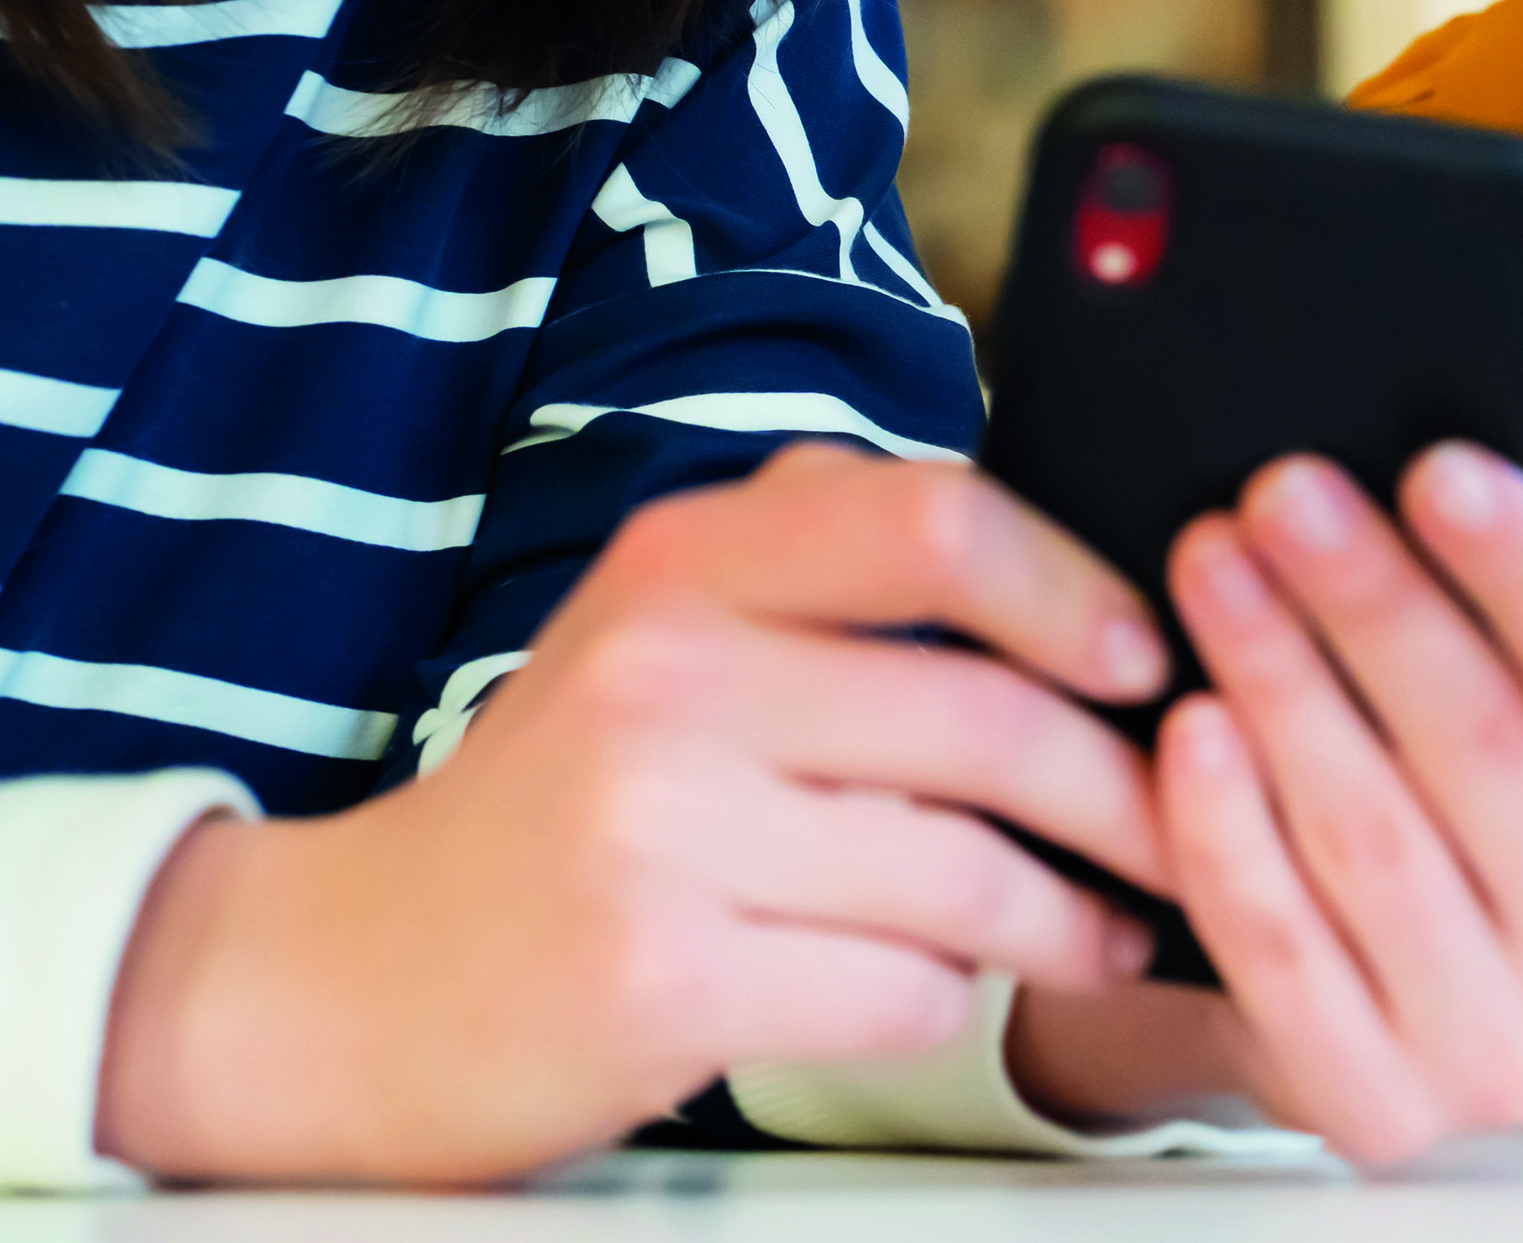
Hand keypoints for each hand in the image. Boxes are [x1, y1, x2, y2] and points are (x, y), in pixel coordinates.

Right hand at [97, 444, 1171, 1183]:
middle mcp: (667, 674)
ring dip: (1066, 914)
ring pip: (960, 867)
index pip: (934, 525)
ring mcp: (656, 828)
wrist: (347, 980)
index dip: (1073, 591)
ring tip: (1106, 928)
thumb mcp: (658, 629)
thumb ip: (819, 562)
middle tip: (1175, 831)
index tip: (1144, 657)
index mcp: (684, 563)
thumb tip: (1053, 571)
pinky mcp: (661, 975)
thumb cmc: (557, 804)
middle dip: (1120, 791)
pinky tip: (964, 992)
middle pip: (983, 717)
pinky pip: (897, 986)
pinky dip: (954, 998)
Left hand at [1057, 446, 1522, 1165]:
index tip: (1438, 468)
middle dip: (1371, 601)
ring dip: (1280, 679)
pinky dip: (1227, 827)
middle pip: (1487, 748)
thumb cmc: (1501, 831)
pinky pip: (1281, 945)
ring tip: (1213, 564)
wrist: (1425, 1025)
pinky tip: (1189, 722)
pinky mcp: (1379, 1110)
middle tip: (1280, 493)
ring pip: (1372, 834)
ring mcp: (1506, 1059)